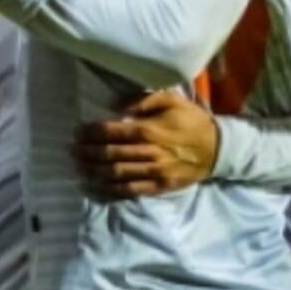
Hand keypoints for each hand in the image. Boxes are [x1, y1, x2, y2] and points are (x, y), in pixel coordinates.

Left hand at [72, 90, 219, 198]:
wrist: (218, 149)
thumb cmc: (192, 121)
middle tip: (72, 150)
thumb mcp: (173, 100)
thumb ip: (145, 99)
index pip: (113, 132)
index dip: (92, 133)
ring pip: (117, 173)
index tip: (78, 132)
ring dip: (94, 170)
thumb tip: (118, 105)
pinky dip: (111, 189)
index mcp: (150, 130)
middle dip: (88, 152)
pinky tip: (97, 185)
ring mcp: (154, 171)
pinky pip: (131, 190)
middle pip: (111, 154)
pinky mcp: (159, 186)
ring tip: (79, 167)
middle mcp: (149, 152)